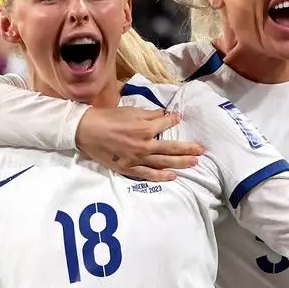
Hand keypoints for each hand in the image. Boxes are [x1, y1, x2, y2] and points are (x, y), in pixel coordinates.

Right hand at [75, 107, 199, 181]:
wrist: (86, 131)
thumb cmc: (107, 118)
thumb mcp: (130, 111)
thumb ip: (149, 114)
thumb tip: (165, 115)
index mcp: (144, 128)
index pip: (165, 125)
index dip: (174, 121)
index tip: (179, 119)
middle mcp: (144, 145)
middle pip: (171, 148)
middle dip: (188, 149)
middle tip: (202, 150)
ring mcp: (137, 159)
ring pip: (163, 163)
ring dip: (180, 163)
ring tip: (194, 163)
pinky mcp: (128, 169)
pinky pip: (148, 174)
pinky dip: (161, 176)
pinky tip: (173, 176)